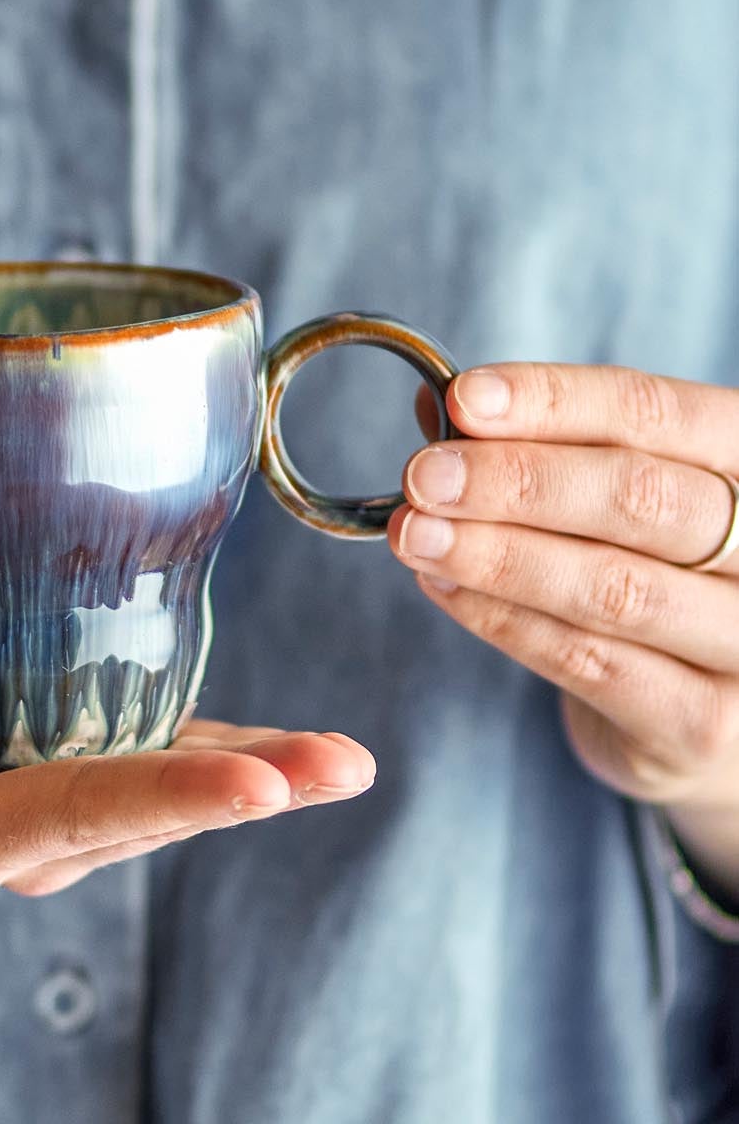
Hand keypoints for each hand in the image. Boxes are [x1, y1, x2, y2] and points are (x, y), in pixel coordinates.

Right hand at [0, 645, 375, 897]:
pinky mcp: (69, 777)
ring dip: (258, 779)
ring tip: (347, 759)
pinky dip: (232, 756)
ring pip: (162, 800)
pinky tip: (305, 749)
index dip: (154, 799)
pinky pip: (158, 769)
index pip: (57, 817)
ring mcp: (48, 817)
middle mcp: (13, 842)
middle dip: (242, 792)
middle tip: (340, 767)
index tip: (251, 784)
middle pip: (136, 816)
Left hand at [387, 362, 738, 882]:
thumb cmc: (661, 578)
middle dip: (516, 481)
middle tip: (424, 476)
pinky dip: (504, 620)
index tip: (465, 398)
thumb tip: (434, 406)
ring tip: (416, 534)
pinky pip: (587, 662)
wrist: (717, 719)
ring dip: (497, 556)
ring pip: (613, 587)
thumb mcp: (626, 501)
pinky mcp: (704, 725)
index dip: (557, 402)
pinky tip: (444, 588)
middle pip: (642, 498)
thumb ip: (545, 451)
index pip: (660, 414)